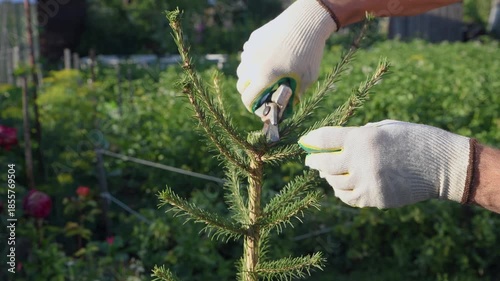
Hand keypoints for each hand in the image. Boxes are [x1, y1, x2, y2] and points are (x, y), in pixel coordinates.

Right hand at [236, 0, 336, 112]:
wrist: (306, 22)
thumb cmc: (309, 51)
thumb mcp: (308, 77)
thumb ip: (297, 93)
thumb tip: (292, 104)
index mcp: (264, 77)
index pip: (247, 99)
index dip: (251, 107)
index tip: (258, 109)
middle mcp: (252, 64)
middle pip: (240, 85)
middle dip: (249, 93)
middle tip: (260, 94)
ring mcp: (250, 50)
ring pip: (241, 70)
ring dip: (248, 77)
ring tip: (262, 77)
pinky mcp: (253, 39)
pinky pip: (247, 55)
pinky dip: (252, 61)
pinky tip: (266, 59)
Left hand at [298, 120, 474, 207]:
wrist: (444, 165)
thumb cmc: (416, 140)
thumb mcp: (386, 128)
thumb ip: (360, 134)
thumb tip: (336, 145)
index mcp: (363, 137)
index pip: (324, 138)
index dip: (311, 140)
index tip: (305, 142)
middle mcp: (360, 160)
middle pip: (324, 163)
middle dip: (314, 161)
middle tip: (310, 161)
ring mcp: (367, 182)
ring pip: (335, 183)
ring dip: (329, 177)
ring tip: (328, 173)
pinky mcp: (375, 198)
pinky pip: (349, 198)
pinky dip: (342, 192)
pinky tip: (341, 187)